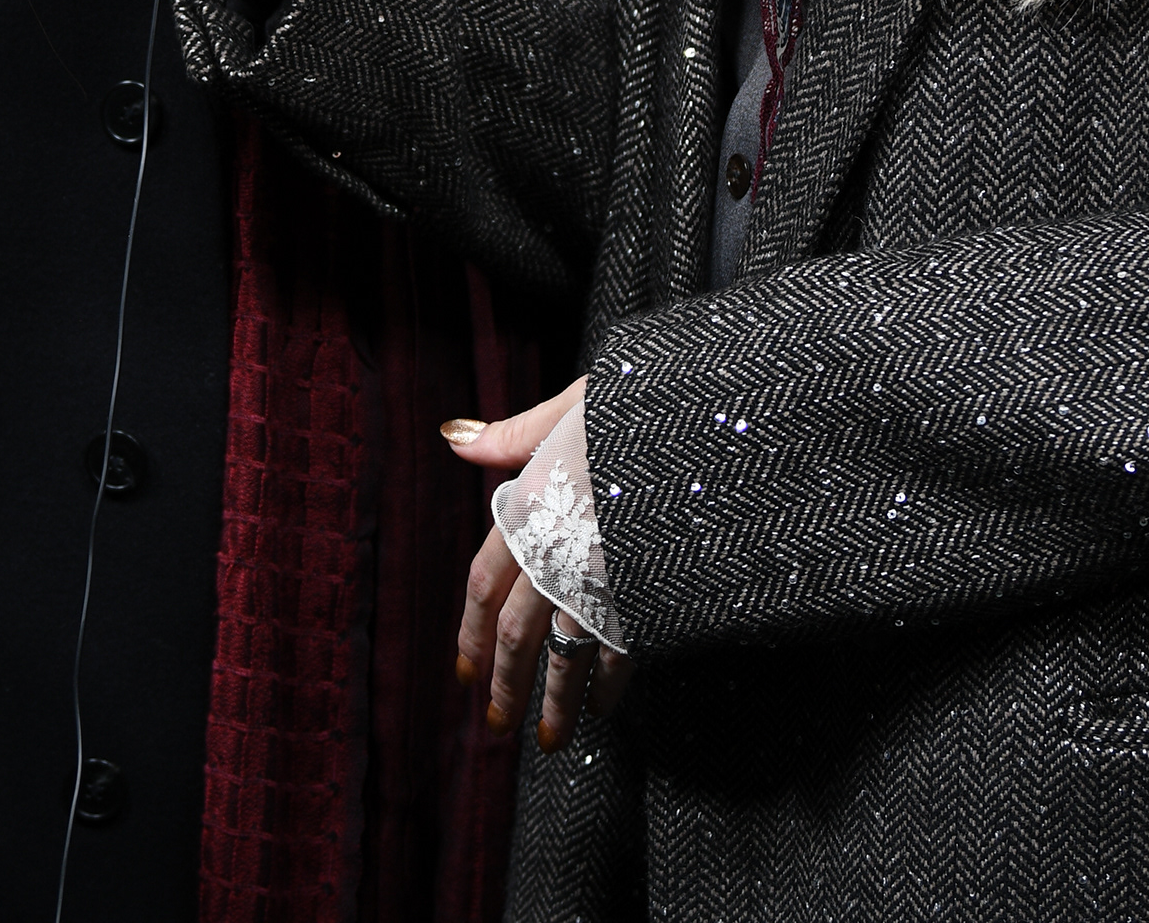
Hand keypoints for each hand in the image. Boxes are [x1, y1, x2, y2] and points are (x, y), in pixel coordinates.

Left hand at [445, 378, 632, 752]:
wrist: (692, 423)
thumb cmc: (630, 407)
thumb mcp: (568, 406)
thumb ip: (513, 435)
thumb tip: (455, 438)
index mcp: (527, 505)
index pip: (483, 584)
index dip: (470, 633)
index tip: (465, 673)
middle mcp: (551, 550)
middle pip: (516, 635)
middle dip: (507, 684)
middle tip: (499, 726)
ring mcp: (595, 577)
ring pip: (562, 656)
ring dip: (553, 705)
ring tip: (547, 741)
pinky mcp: (638, 593)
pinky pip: (616, 652)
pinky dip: (608, 684)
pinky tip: (605, 707)